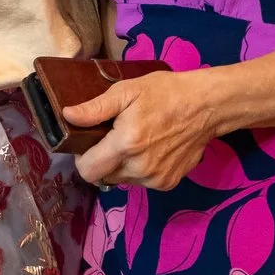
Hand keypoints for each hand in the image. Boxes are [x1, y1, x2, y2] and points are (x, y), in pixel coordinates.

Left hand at [69, 70, 220, 190]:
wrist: (206, 106)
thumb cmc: (165, 93)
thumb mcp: (127, 91)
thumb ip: (95, 108)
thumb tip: (68, 116)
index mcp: (126, 144)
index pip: (87, 171)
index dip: (82, 157)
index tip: (89, 142)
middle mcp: (140, 168)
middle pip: (103, 177)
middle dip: (101, 160)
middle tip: (111, 138)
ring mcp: (156, 179)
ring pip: (122, 180)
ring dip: (120, 166)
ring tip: (133, 141)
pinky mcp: (168, 183)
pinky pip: (141, 182)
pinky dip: (139, 169)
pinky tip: (150, 149)